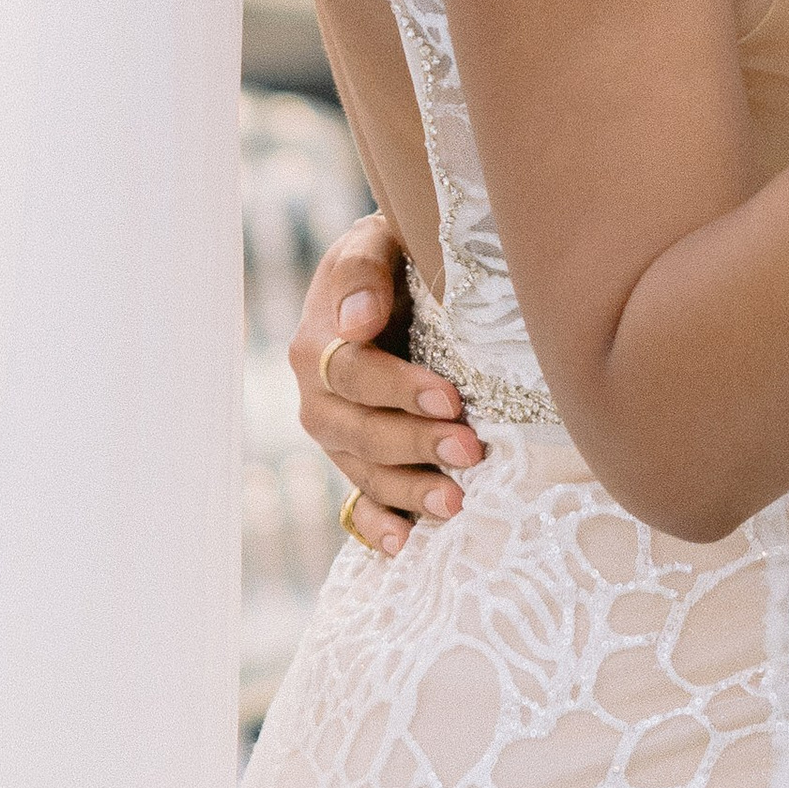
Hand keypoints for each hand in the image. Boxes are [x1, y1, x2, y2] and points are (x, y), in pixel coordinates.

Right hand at [288, 213, 485, 556]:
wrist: (393, 274)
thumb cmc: (390, 254)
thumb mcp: (374, 242)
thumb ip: (363, 272)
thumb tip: (355, 320)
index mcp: (318, 344)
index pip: (353, 375)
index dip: (399, 390)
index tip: (450, 397)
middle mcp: (318, 397)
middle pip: (358, 431)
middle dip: (414, 444)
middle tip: (470, 451)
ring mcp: (337, 434)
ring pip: (363, 471)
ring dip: (408, 491)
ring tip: (456, 503)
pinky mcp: (358, 459)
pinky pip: (359, 500)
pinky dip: (378, 525)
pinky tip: (405, 545)